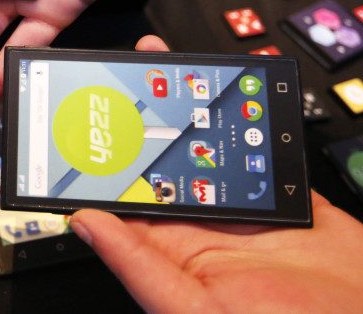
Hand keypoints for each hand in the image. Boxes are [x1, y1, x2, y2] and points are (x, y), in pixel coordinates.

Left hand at [72, 35, 362, 311]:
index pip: (122, 199)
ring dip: (189, 114)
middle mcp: (202, 229)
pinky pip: (257, 149)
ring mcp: (243, 209)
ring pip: (206, 150)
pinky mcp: (284, 195)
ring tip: (165, 71)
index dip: (100, 164)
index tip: (79, 126)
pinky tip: (229, 91)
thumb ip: (140, 266)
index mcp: (171, 256)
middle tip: (119, 76)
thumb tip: (86, 222)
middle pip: (161, 164)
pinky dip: (246, 121)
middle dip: (141, 122)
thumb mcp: (196, 309)